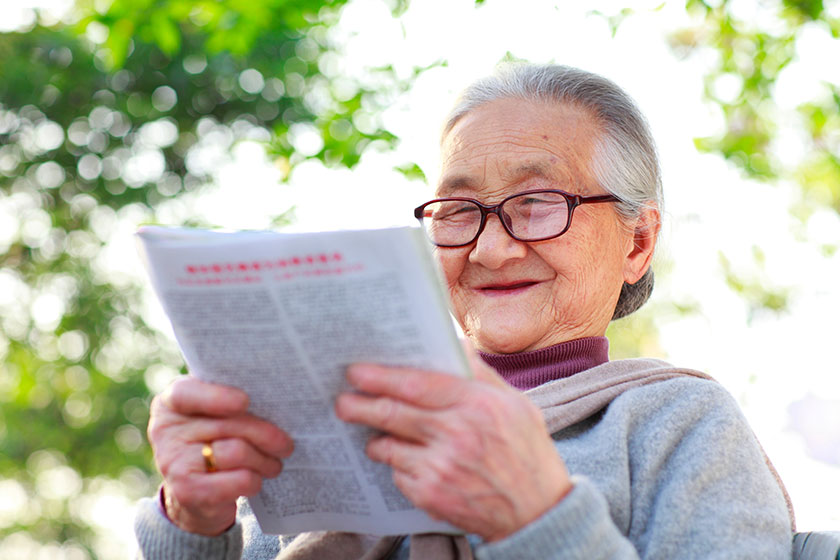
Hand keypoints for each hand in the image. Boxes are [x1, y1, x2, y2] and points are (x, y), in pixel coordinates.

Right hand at [147, 376, 293, 535]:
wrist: (196, 497)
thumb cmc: (215, 442)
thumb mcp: (216, 415)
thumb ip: (232, 399)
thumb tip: (275, 394)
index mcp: (171, 403)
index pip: (186, 394)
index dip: (217, 397)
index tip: (245, 401)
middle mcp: (165, 430)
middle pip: (228, 424)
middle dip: (265, 434)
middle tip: (285, 444)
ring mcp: (172, 462)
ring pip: (237, 451)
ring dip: (265, 460)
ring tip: (274, 463)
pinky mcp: (187, 491)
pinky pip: (239, 480)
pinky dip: (255, 480)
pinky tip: (256, 480)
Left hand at [334, 343, 571, 541]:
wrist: (539, 513)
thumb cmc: (527, 452)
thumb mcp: (516, 404)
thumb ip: (481, 374)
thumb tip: (452, 343)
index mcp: (478, 404)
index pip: (416, 384)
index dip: (381, 377)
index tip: (357, 372)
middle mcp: (457, 434)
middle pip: (391, 413)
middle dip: (359, 406)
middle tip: (342, 402)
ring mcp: (441, 468)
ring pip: (388, 446)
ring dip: (376, 439)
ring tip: (376, 435)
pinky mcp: (431, 496)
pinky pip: (398, 474)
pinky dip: (399, 467)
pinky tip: (412, 464)